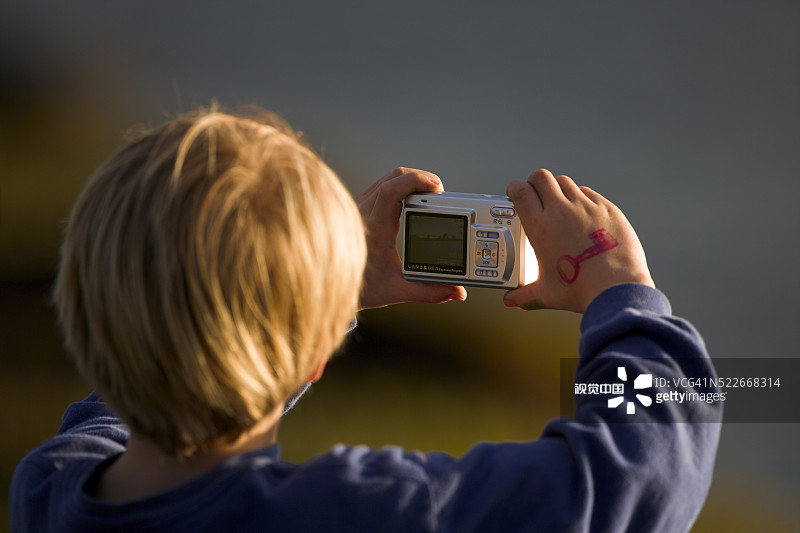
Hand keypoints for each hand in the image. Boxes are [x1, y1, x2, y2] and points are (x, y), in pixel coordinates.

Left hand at [356, 167, 467, 308]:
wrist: (327, 285)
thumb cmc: (359, 288)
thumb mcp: (397, 290)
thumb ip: (429, 292)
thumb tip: (456, 293)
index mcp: (372, 228)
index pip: (391, 191)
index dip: (416, 181)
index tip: (437, 187)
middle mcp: (362, 213)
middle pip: (392, 178)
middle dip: (420, 179)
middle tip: (440, 193)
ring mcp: (357, 207)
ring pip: (386, 179)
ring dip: (409, 181)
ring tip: (430, 194)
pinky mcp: (357, 208)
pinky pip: (380, 186)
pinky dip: (399, 186)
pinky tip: (411, 198)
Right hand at [503, 169, 653, 312]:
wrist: (616, 288)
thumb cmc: (581, 291)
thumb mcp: (547, 293)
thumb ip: (525, 295)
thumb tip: (512, 300)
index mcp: (541, 228)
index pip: (521, 192)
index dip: (515, 188)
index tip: (515, 193)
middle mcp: (562, 211)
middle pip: (541, 177)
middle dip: (535, 182)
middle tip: (536, 194)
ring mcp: (586, 207)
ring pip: (565, 182)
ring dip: (558, 188)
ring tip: (559, 204)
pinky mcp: (607, 208)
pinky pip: (589, 193)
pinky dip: (581, 198)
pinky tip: (582, 213)